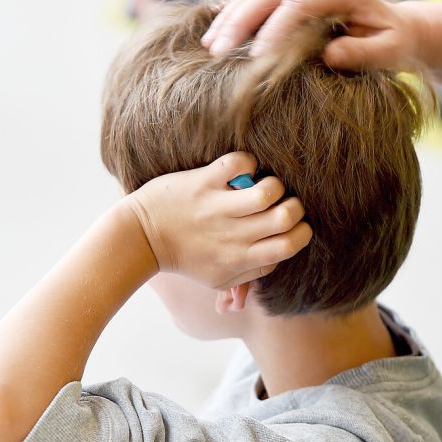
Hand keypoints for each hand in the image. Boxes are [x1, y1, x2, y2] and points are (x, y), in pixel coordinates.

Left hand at [124, 152, 311, 289]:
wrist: (141, 237)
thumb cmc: (183, 257)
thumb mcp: (214, 279)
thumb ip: (246, 279)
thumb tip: (271, 270)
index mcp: (240, 259)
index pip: (289, 246)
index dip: (300, 231)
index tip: (292, 224)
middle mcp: (232, 235)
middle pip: (286, 218)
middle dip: (294, 206)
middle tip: (282, 202)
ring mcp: (217, 208)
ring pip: (268, 191)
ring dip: (273, 184)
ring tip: (262, 185)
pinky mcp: (203, 182)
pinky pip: (238, 164)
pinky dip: (247, 163)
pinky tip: (239, 171)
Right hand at [202, 0, 423, 71]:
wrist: (393, 28)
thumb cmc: (393, 42)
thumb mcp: (390, 50)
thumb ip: (364, 52)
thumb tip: (330, 55)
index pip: (301, 2)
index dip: (277, 28)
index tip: (258, 57)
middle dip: (240, 22)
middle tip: (219, 52)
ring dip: (229, 20)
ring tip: (210, 47)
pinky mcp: (286, 1)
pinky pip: (252, 3)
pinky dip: (231, 18)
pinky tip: (213, 37)